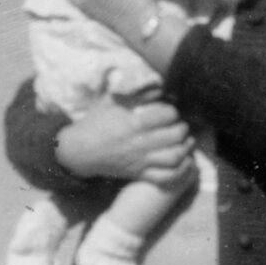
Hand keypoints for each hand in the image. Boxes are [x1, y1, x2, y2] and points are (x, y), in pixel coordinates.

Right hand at [56, 96, 195, 187]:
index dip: (173, 111)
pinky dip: (180, 171)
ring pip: (174, 158)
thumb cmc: (95, 123)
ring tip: (187, 141)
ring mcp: (140, 161)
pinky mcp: (139, 175)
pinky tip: (184, 162)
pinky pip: (166, 177)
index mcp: (132, 123)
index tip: (171, 111)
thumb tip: (159, 86)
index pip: (166, 115)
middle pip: (174, 136)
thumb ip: (136, 93)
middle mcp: (139, 143)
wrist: (78, 151)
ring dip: (186, 148)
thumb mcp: (111, 101)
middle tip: (181, 125)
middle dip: (183, 128)